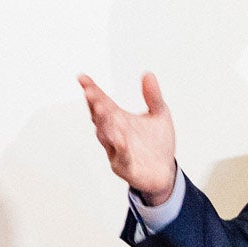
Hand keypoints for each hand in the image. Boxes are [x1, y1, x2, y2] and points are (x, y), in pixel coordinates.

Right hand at [79, 71, 176, 204]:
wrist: (164, 172)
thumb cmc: (157, 144)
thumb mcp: (159, 115)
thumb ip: (153, 97)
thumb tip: (148, 74)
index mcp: (119, 119)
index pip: (102, 102)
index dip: (93, 91)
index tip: (83, 78)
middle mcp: (114, 133)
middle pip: (101, 118)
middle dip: (96, 105)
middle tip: (91, 93)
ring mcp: (117, 150)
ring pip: (107, 137)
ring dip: (104, 124)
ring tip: (101, 109)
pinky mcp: (125, 167)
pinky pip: (122, 157)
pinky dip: (121, 149)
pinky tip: (120, 140)